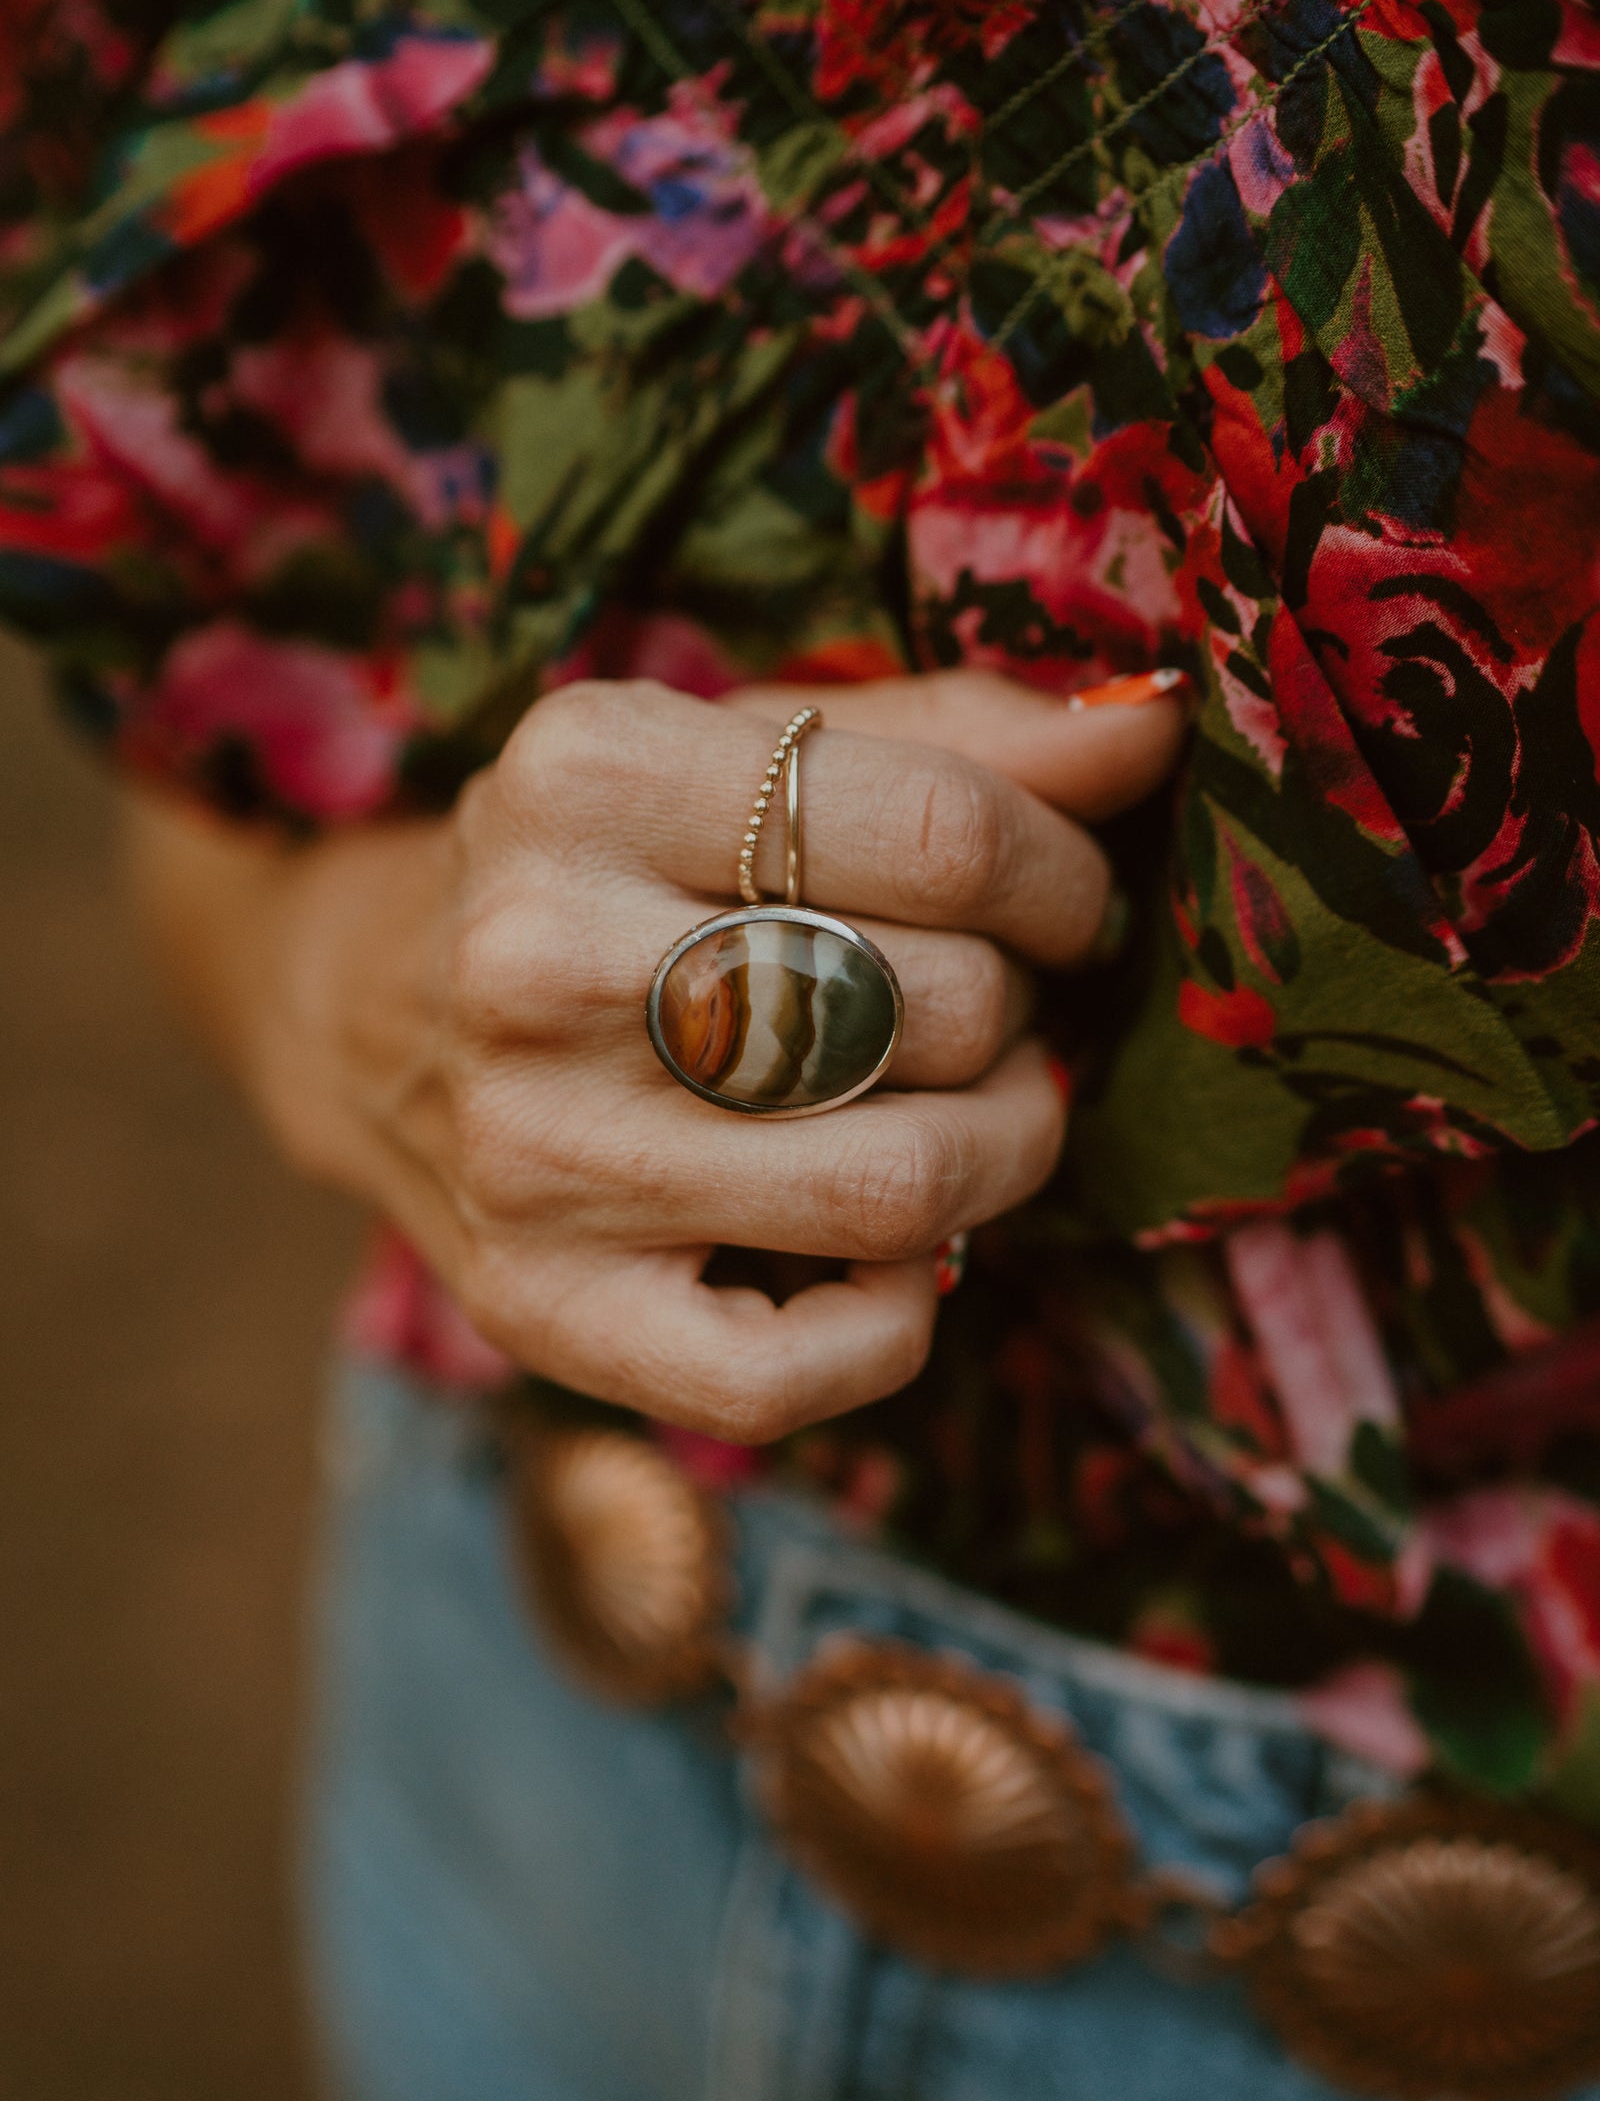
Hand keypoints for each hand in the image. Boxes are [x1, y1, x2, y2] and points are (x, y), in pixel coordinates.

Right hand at [132, 669, 1186, 1437]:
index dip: (1065, 883)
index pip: (950, 836)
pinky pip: (796, 1371)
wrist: (369, 1011)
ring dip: (1001, 1157)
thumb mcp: (742, 752)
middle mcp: (535, 958)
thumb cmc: (608, 866)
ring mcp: (531, 1151)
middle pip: (941, 1009)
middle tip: (990, 1009)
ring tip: (979, 1117)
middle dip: (1022, 1012)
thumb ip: (952, 740)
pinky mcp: (539, 1308)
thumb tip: (1159, 729)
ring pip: (902, 1189)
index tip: (1066, 909)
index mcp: (588, 770)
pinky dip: (897, 1324)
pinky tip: (885, 1256)